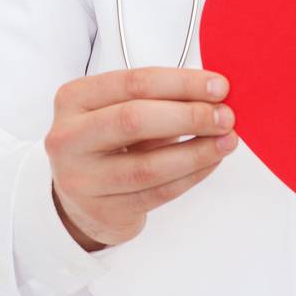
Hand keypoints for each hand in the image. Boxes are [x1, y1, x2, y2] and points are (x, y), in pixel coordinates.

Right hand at [45, 67, 237, 251]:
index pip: (134, 83)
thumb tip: (215, 96)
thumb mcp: (121, 109)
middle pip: (134, 120)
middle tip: (226, 116)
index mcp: (74, 99)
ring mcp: (80, 180)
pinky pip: (156, 194)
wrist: (78, 196)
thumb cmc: (108, 140)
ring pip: (147, 166)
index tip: (219, 86)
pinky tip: (210, 162)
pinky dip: (190, 176)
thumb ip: (160, 99)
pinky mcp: (101, 212)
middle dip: (189, 116)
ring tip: (227, 141)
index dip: (182, 83)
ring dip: (196, 152)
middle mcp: (69, 138)